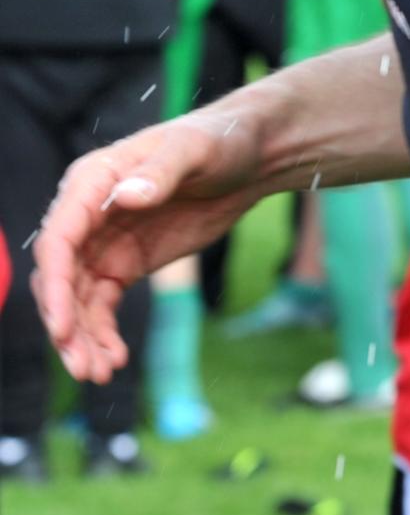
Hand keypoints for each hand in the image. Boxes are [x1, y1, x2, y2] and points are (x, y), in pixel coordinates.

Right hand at [33, 107, 268, 382]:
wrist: (250, 156)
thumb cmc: (218, 141)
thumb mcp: (194, 150)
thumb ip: (161, 171)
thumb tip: (128, 195)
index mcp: (92, 182)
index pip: (59, 239)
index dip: (55, 286)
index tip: (63, 327)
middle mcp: (88, 215)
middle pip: (61, 278)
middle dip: (67, 324)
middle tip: (83, 366)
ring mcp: (104, 243)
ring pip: (78, 299)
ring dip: (82, 338)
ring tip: (99, 373)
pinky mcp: (126, 263)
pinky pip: (102, 305)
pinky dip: (102, 333)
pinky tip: (115, 359)